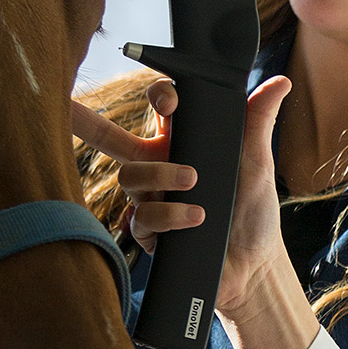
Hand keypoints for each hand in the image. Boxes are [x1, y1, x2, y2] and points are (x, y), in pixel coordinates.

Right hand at [69, 76, 316, 348]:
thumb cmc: (253, 212)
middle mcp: (160, 167)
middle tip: (67, 106)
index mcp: (185, 143)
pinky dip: (170, 215)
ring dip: (160, 175)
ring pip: (130, 176)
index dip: (159, 98)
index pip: (161, 110)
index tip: (169, 101)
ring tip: (193, 183)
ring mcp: (151, 200)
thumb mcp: (258, 164)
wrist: (253, 266)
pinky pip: (142, 217)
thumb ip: (257, 122)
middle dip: (85, 121)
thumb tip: (280, 82)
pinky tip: (195, 218)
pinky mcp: (149, 233)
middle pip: (113, 139)